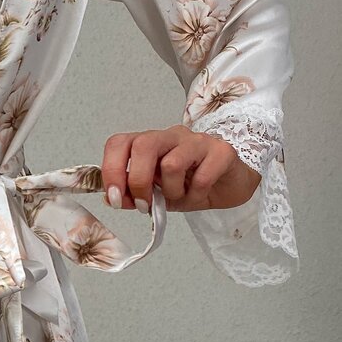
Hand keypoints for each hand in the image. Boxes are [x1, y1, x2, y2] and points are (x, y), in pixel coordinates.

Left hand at [101, 125, 261, 213]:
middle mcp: (170, 136)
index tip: (115, 198)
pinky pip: (201, 177)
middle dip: (138, 182)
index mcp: (149, 143)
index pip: (119, 143)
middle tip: (145, 205)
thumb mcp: (156, 195)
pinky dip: (196, 195)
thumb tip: (111, 198)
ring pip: (171, 163)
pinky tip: (200, 194)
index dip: (111, 170)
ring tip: (181, 196)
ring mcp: (196, 141)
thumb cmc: (191, 185)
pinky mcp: (221, 151)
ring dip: (172, 191)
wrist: (230, 185)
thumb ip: (133, 195)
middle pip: (143, 145)